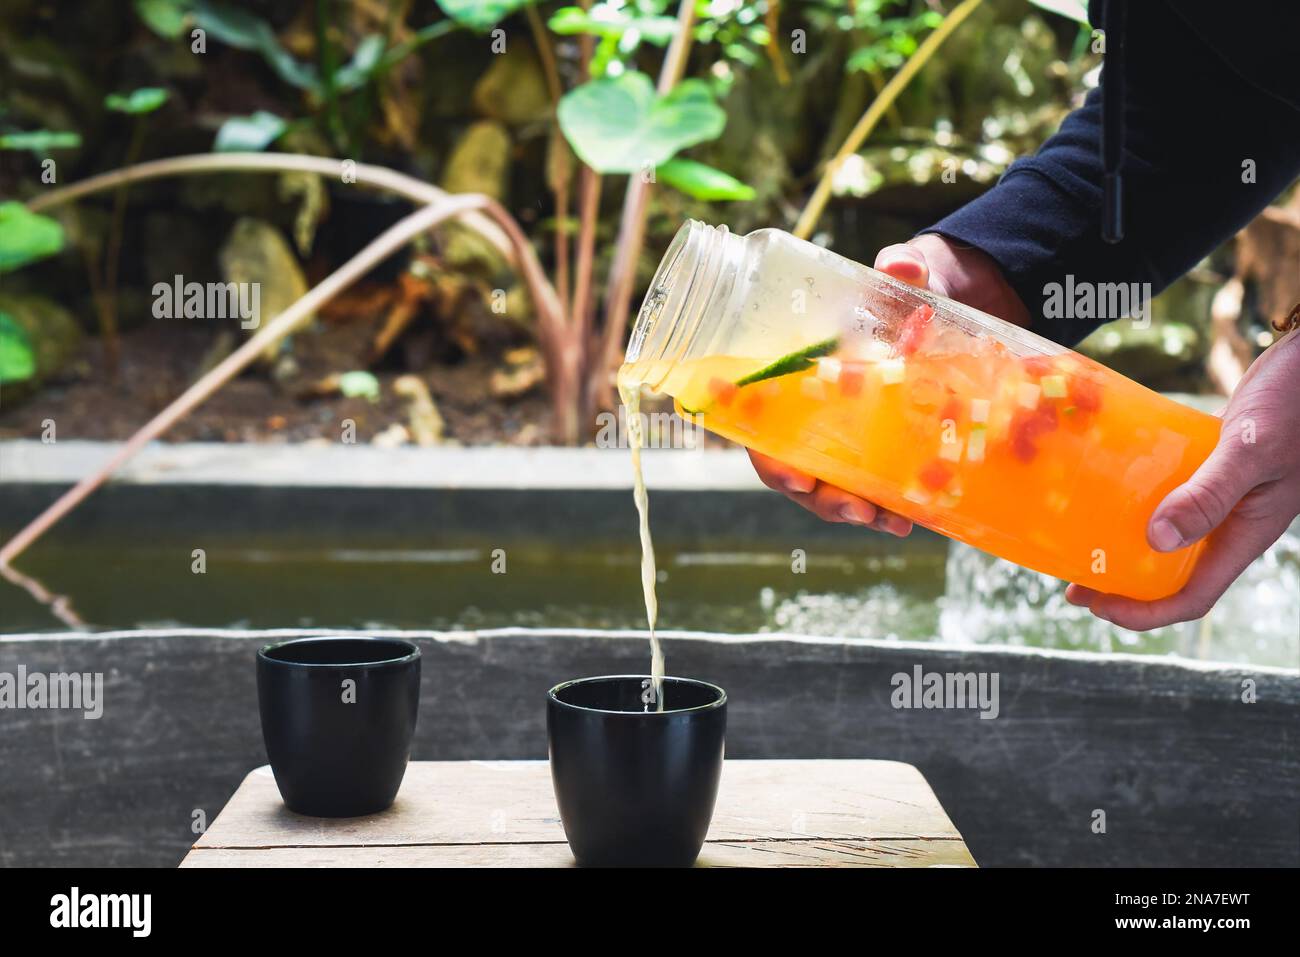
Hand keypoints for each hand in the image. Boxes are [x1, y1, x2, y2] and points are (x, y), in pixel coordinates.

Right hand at [748, 234, 1027, 535]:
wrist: (945, 305)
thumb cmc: (899, 294)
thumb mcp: (900, 276)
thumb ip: (900, 267)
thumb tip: (902, 264)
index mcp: (796, 375)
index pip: (764, 426)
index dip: (771, 457)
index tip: (795, 478)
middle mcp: (812, 414)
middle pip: (798, 471)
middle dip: (823, 498)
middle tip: (855, 508)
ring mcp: (845, 436)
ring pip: (833, 488)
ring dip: (857, 511)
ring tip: (891, 521)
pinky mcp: (881, 449)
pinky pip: (872, 488)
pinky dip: (886, 507)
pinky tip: (910, 518)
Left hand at [1066, 328, 1299, 628]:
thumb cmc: (1290, 404)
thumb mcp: (1248, 450)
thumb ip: (1208, 494)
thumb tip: (1157, 541)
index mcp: (1244, 534)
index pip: (1192, 596)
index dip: (1143, 611)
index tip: (1096, 604)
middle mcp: (1229, 524)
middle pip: (1172, 575)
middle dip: (1124, 586)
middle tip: (1073, 582)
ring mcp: (1218, 497)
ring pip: (1166, 537)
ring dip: (1125, 546)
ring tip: (1080, 540)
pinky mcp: (1206, 468)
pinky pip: (1165, 497)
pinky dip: (1133, 502)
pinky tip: (1104, 488)